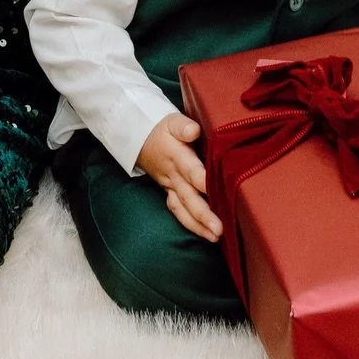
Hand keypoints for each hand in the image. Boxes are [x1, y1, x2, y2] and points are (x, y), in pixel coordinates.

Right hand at [136, 113, 221, 241]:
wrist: (139, 137)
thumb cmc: (162, 129)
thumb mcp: (172, 121)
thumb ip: (183, 126)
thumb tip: (194, 131)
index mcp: (177, 157)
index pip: (192, 172)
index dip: (204, 183)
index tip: (220, 192)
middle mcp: (174, 176)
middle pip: (188, 198)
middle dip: (203, 215)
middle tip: (219, 229)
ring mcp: (170, 187)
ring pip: (182, 209)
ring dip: (198, 225)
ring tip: (215, 237)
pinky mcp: (169, 193)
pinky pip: (178, 211)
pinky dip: (191, 224)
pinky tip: (205, 235)